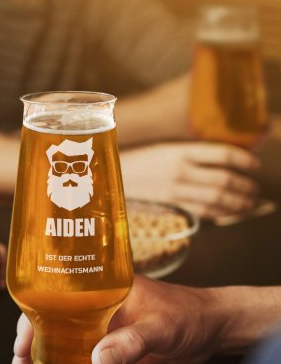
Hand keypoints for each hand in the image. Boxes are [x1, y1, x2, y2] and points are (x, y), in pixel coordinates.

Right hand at [8, 275, 221, 363]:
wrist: (212, 328)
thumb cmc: (188, 314)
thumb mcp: (160, 327)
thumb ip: (131, 342)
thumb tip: (96, 362)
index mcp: (94, 290)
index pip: (51, 302)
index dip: (29, 325)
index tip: (19, 350)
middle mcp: (88, 308)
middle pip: (46, 327)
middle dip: (26, 354)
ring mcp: (96, 330)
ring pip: (56, 346)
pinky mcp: (107, 348)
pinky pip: (75, 361)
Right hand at [121, 142, 259, 219]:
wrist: (109, 180)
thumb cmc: (138, 163)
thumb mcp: (164, 150)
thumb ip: (190, 154)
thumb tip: (224, 161)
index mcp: (179, 150)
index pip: (223, 154)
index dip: (245, 161)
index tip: (254, 165)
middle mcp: (179, 170)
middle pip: (224, 180)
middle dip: (245, 186)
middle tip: (254, 188)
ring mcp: (175, 190)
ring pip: (217, 199)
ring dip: (238, 202)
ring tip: (248, 203)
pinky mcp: (170, 207)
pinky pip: (202, 212)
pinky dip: (221, 214)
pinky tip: (229, 213)